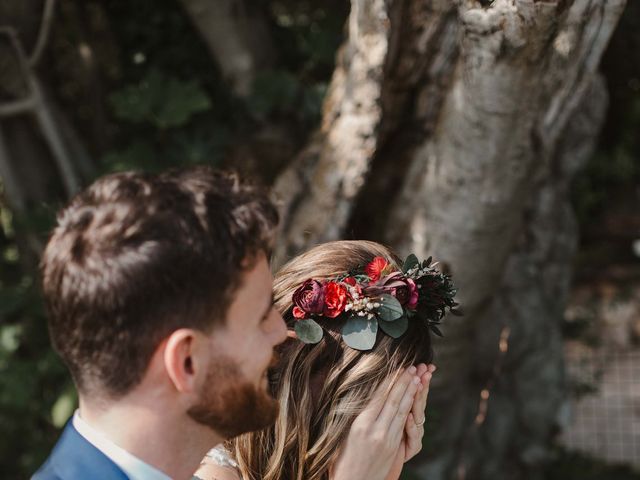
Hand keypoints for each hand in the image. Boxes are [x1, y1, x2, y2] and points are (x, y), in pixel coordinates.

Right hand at [330, 366, 421, 479]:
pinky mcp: (393, 446)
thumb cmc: (342, 459)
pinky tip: (414, 399)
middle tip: (412, 367)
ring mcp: (386, 439)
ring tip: (417, 377)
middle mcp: (375, 430)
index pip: (378, 396)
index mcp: (360, 424)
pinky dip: (409, 408)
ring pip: (401, 410)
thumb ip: (355, 415)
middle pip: (392, 400)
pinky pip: (402, 423)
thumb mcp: (343, 433)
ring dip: (410, 392)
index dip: (389, 380)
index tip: (396, 367)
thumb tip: (363, 395)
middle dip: (403, 381)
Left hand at [383, 364, 434, 479]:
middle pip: (417, 401)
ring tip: (418, 384)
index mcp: (404, 414)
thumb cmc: (375, 445)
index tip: (420, 364)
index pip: (411, 393)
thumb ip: (385, 404)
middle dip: (421, 383)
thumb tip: (385, 381)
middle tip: (425, 368)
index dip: (416, 379)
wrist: (370, 471)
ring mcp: (412, 436)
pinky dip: (411, 427)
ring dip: (417, 399)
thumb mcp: (380, 421)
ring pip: (417, 416)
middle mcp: (411, 424)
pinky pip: (414, 438)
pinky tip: (409, 417)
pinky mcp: (411, 450)